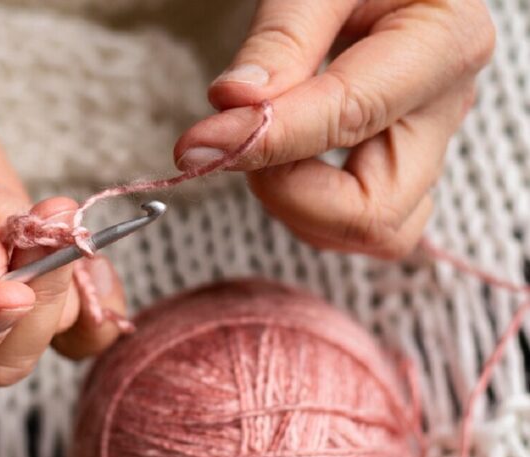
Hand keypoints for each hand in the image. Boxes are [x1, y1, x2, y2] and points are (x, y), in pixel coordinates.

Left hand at [174, 0, 494, 257]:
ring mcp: (426, 144)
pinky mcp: (399, 161)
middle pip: (373, 213)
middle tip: (239, 141)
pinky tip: (281, 156)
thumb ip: (281, 38)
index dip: (265, 139)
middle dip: (288, 193)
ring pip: (371, 232)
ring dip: (298, 206)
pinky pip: (357, 218)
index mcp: (444, 43)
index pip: (349, 118)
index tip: (198, 145)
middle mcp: (445, 108)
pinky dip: (308, 204)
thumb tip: (235, 104)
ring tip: (262, 140)